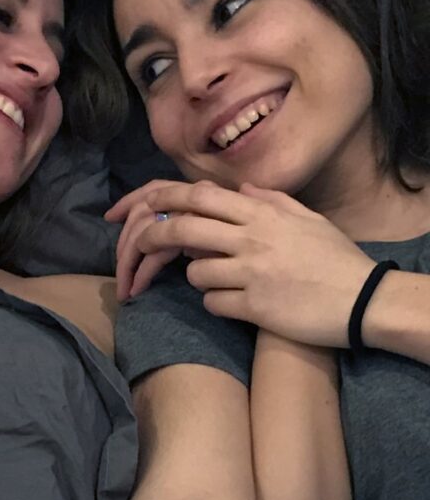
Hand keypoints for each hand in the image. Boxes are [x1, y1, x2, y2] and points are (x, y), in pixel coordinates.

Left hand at [115, 180, 374, 345]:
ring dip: (198, 278)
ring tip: (221, 282)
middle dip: (151, 237)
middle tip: (138, 247)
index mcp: (262, 213)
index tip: (137, 206)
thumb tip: (243, 192)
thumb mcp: (308, 220)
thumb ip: (272, 202)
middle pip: (183, 229)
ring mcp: (252, 273)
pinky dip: (217, 304)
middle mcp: (252, 238)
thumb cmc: (336, 260)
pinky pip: (213, 303)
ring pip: (195, 272)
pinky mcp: (255, 307)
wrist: (363, 301)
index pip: (199, 196)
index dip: (160, 198)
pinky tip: (237, 305)